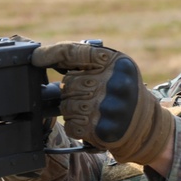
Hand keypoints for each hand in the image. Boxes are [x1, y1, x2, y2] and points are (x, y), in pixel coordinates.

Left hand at [31, 42, 174, 165]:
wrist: (145, 124)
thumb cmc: (123, 92)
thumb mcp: (114, 68)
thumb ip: (86, 60)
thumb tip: (45, 57)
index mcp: (115, 62)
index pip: (73, 52)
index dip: (50, 54)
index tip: (35, 58)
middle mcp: (113, 82)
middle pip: (68, 83)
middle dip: (72, 91)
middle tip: (90, 95)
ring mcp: (108, 106)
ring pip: (67, 106)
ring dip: (74, 110)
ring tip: (94, 110)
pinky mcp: (103, 128)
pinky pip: (72, 125)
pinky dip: (78, 126)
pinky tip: (93, 122)